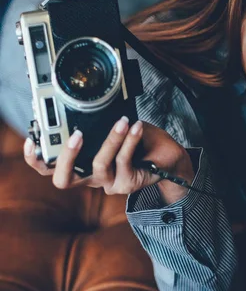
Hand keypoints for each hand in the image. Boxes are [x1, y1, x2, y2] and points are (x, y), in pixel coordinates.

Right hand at [23, 117, 193, 199]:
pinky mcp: (126, 184)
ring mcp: (108, 183)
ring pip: (98, 165)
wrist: (168, 158)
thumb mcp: (113, 128)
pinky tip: (136, 126)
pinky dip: (129, 140)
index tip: (33, 140)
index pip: (50, 168)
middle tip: (76, 135)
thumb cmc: (139, 140)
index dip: (36, 159)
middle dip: (66, 157)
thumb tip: (88, 106)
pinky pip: (124, 161)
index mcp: (81, 166)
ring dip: (110, 140)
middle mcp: (90, 178)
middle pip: (63, 180)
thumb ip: (98, 123)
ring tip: (121, 121)